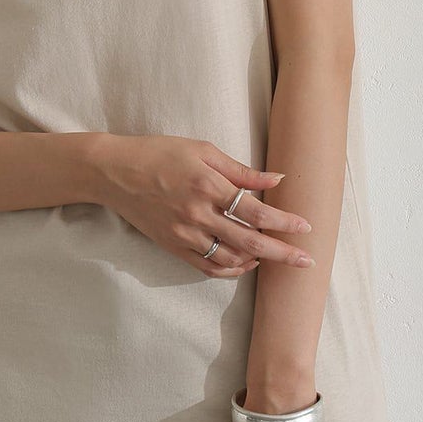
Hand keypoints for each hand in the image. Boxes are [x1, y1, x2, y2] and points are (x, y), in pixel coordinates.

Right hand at [92, 134, 315, 277]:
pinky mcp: (173, 246)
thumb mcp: (202, 151)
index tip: (305, 227)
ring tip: (274, 257)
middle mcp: (197, 214)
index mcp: (207, 186)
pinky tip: (244, 263)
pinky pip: (207, 267)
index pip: (255, 211)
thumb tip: (277, 180)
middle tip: (306, 261)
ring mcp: (184, 234)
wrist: (115, 172)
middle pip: (249, 241)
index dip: (284, 222)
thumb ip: (240, 170)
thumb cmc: (160, 153)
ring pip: (229, 260)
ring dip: (257, 261)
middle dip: (282, 253)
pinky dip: (230, 270)